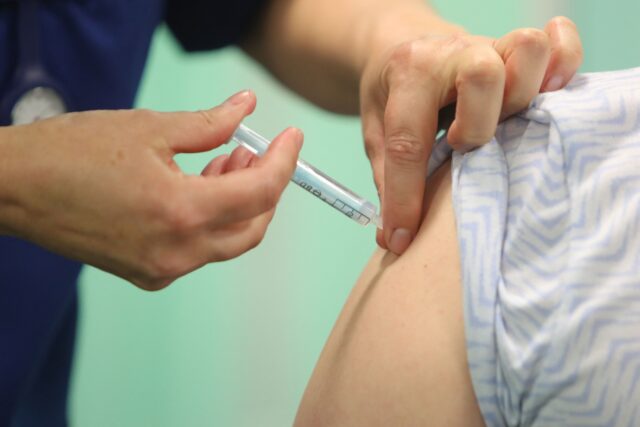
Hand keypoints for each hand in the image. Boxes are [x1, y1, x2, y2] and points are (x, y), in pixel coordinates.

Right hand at [0, 91, 301, 289]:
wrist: (16, 188)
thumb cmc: (73, 153)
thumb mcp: (150, 128)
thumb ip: (210, 124)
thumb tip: (247, 106)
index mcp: (182, 212)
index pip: (261, 193)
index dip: (284, 161)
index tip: (292, 138)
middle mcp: (178, 251)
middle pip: (252, 227)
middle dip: (264, 189)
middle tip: (254, 151)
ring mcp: (163, 268)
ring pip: (227, 242)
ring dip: (237, 204)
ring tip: (222, 163)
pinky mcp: (148, 274)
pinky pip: (198, 251)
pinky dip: (210, 222)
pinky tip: (195, 189)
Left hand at [360, 16, 582, 253]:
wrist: (403, 44)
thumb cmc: (391, 94)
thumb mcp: (376, 132)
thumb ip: (387, 177)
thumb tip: (393, 239)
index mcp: (408, 76)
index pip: (407, 142)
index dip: (405, 198)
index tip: (400, 239)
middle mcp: (452, 54)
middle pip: (483, 79)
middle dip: (479, 126)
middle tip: (462, 147)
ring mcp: (490, 47)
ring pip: (528, 51)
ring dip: (524, 93)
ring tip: (508, 124)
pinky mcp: (518, 51)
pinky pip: (560, 44)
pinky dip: (564, 64)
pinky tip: (549, 93)